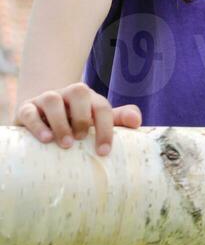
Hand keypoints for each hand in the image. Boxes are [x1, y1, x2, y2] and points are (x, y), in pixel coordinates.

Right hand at [15, 83, 139, 155]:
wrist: (43, 116)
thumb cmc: (76, 122)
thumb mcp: (97, 121)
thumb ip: (118, 119)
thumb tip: (136, 122)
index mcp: (90, 98)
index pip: (103, 107)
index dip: (106, 128)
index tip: (104, 152)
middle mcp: (69, 94)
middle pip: (80, 93)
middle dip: (83, 117)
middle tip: (82, 140)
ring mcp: (47, 99)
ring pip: (53, 100)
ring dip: (60, 122)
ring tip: (66, 144)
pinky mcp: (27, 108)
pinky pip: (29, 111)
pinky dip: (37, 124)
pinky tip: (46, 139)